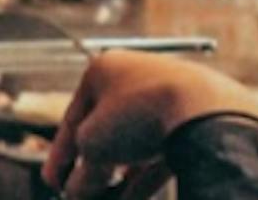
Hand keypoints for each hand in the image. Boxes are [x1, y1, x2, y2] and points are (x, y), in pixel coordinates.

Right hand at [47, 50, 257, 193]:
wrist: (204, 109)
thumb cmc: (140, 114)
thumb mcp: (94, 147)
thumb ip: (81, 173)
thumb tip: (78, 191)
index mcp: (103, 70)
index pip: (73, 118)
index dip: (59, 156)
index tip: (53, 182)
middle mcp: (134, 76)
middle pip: (105, 131)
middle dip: (92, 168)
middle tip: (82, 194)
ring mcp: (164, 96)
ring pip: (133, 144)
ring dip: (118, 177)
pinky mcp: (189, 119)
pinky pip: (159, 152)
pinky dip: (144, 177)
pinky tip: (133, 198)